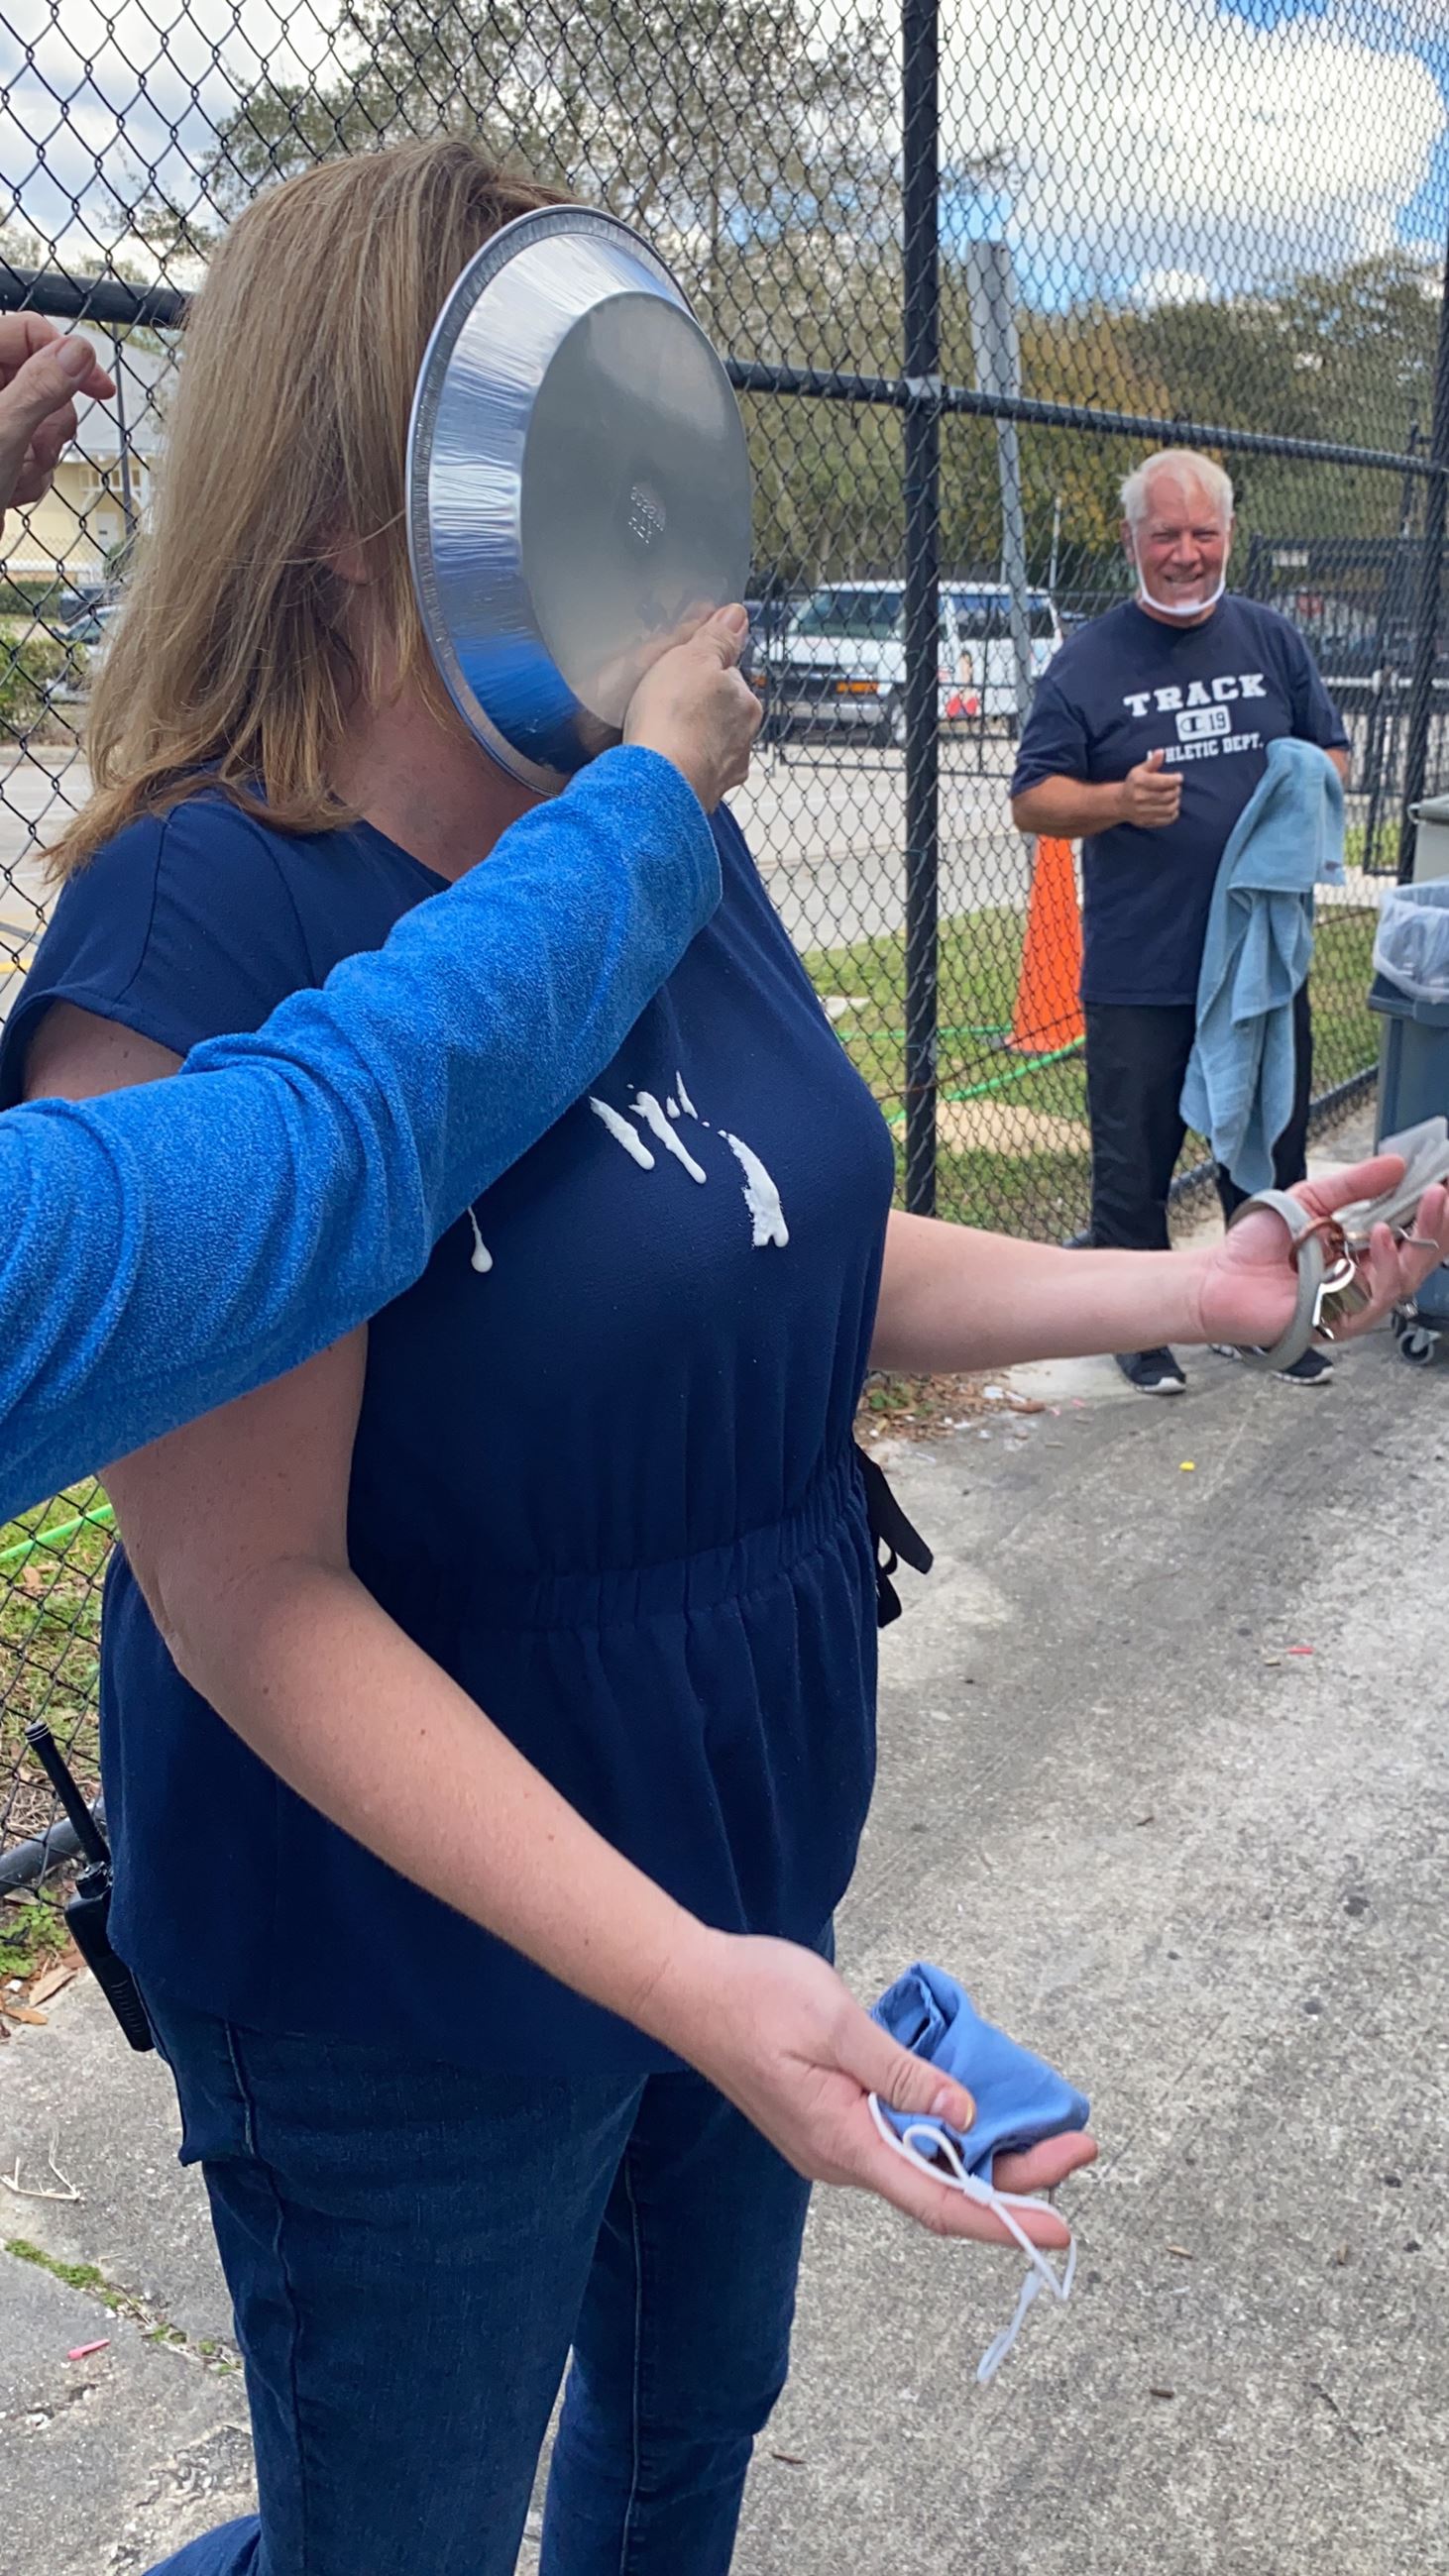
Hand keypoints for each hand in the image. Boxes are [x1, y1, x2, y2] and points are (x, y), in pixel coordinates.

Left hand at [0, 316, 113, 531]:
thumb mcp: (3, 429)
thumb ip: (41, 385)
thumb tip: (78, 351)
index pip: (27, 332)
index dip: (67, 355)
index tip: (100, 388)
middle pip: (43, 380)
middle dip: (51, 422)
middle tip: (41, 447)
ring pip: (43, 420)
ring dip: (41, 455)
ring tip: (17, 474)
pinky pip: (33, 452)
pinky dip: (30, 476)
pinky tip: (9, 490)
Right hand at [623, 602, 762, 811]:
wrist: (656, 785)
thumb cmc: (674, 719)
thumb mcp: (693, 658)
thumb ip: (718, 638)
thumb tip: (737, 616)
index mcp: (747, 704)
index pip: (730, 678)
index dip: (702, 672)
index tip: (679, 675)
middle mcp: (744, 741)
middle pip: (720, 714)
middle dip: (699, 709)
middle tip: (664, 706)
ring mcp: (725, 773)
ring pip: (708, 747)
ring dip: (690, 741)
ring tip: (660, 738)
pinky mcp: (703, 798)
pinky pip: (692, 775)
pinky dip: (681, 769)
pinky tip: (662, 766)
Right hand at [656, 1930, 1096, 2246]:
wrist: (683, 1987)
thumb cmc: (754, 1997)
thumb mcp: (837, 2024)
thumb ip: (901, 2073)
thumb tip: (965, 2110)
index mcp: (845, 2144)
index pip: (939, 2201)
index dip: (1005, 2218)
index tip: (1062, 2226)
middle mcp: (843, 2156)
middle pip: (941, 2185)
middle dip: (1014, 2176)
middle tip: (1079, 2147)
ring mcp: (833, 2139)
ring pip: (922, 2162)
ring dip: (982, 2152)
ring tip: (1042, 2129)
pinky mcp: (829, 2117)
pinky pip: (899, 2137)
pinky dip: (945, 2128)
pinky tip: (971, 2102)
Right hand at [1118, 746, 1181, 827]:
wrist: (1120, 803)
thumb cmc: (1133, 784)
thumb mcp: (1140, 770)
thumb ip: (1152, 762)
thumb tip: (1161, 752)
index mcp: (1139, 782)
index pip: (1163, 782)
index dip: (1175, 779)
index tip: (1179, 777)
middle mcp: (1140, 797)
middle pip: (1168, 795)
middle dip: (1176, 790)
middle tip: (1176, 787)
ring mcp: (1143, 811)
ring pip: (1169, 808)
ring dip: (1176, 802)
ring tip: (1174, 797)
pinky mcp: (1146, 821)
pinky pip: (1166, 819)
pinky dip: (1173, 814)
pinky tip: (1172, 808)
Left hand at [1194, 1154, 1448, 1350]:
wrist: (1216, 1279)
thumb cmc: (1255, 1248)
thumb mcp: (1311, 1199)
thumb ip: (1354, 1184)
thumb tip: (1396, 1164)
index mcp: (1362, 1250)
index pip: (1412, 1232)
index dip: (1434, 1211)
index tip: (1445, 1183)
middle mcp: (1364, 1278)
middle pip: (1421, 1258)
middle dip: (1440, 1225)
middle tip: (1445, 1194)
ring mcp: (1355, 1302)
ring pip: (1406, 1279)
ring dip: (1420, 1241)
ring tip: (1424, 1207)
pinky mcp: (1340, 1321)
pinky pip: (1375, 1299)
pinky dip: (1384, 1267)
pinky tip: (1383, 1239)